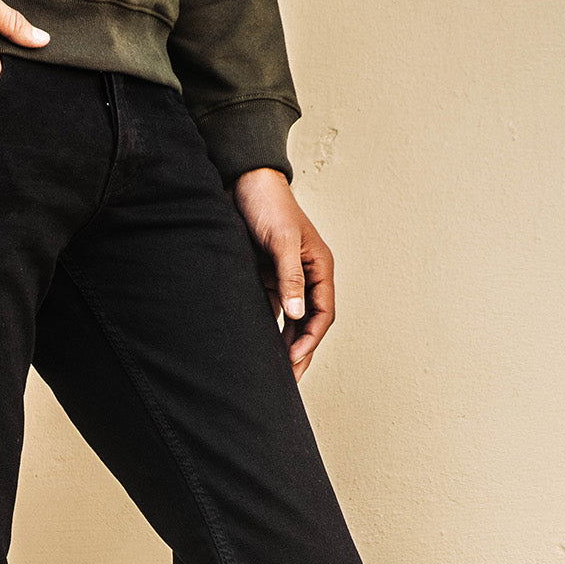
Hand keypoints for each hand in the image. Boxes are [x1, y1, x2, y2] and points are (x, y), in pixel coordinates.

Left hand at [230, 167, 334, 382]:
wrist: (242, 181)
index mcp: (320, 267)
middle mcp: (307, 276)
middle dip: (300, 353)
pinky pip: (269, 310)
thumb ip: (290, 278)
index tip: (293, 360)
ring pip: (290, 321)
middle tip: (288, 382)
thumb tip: (298, 315)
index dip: (310, 339)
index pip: (323, 313)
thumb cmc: (267, 204)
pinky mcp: (266, 277)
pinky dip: (266, 330)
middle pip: (308, 323)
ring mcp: (286, 278)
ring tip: (274, 374)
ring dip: (284, 346)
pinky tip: (257, 348)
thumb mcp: (280, 241)